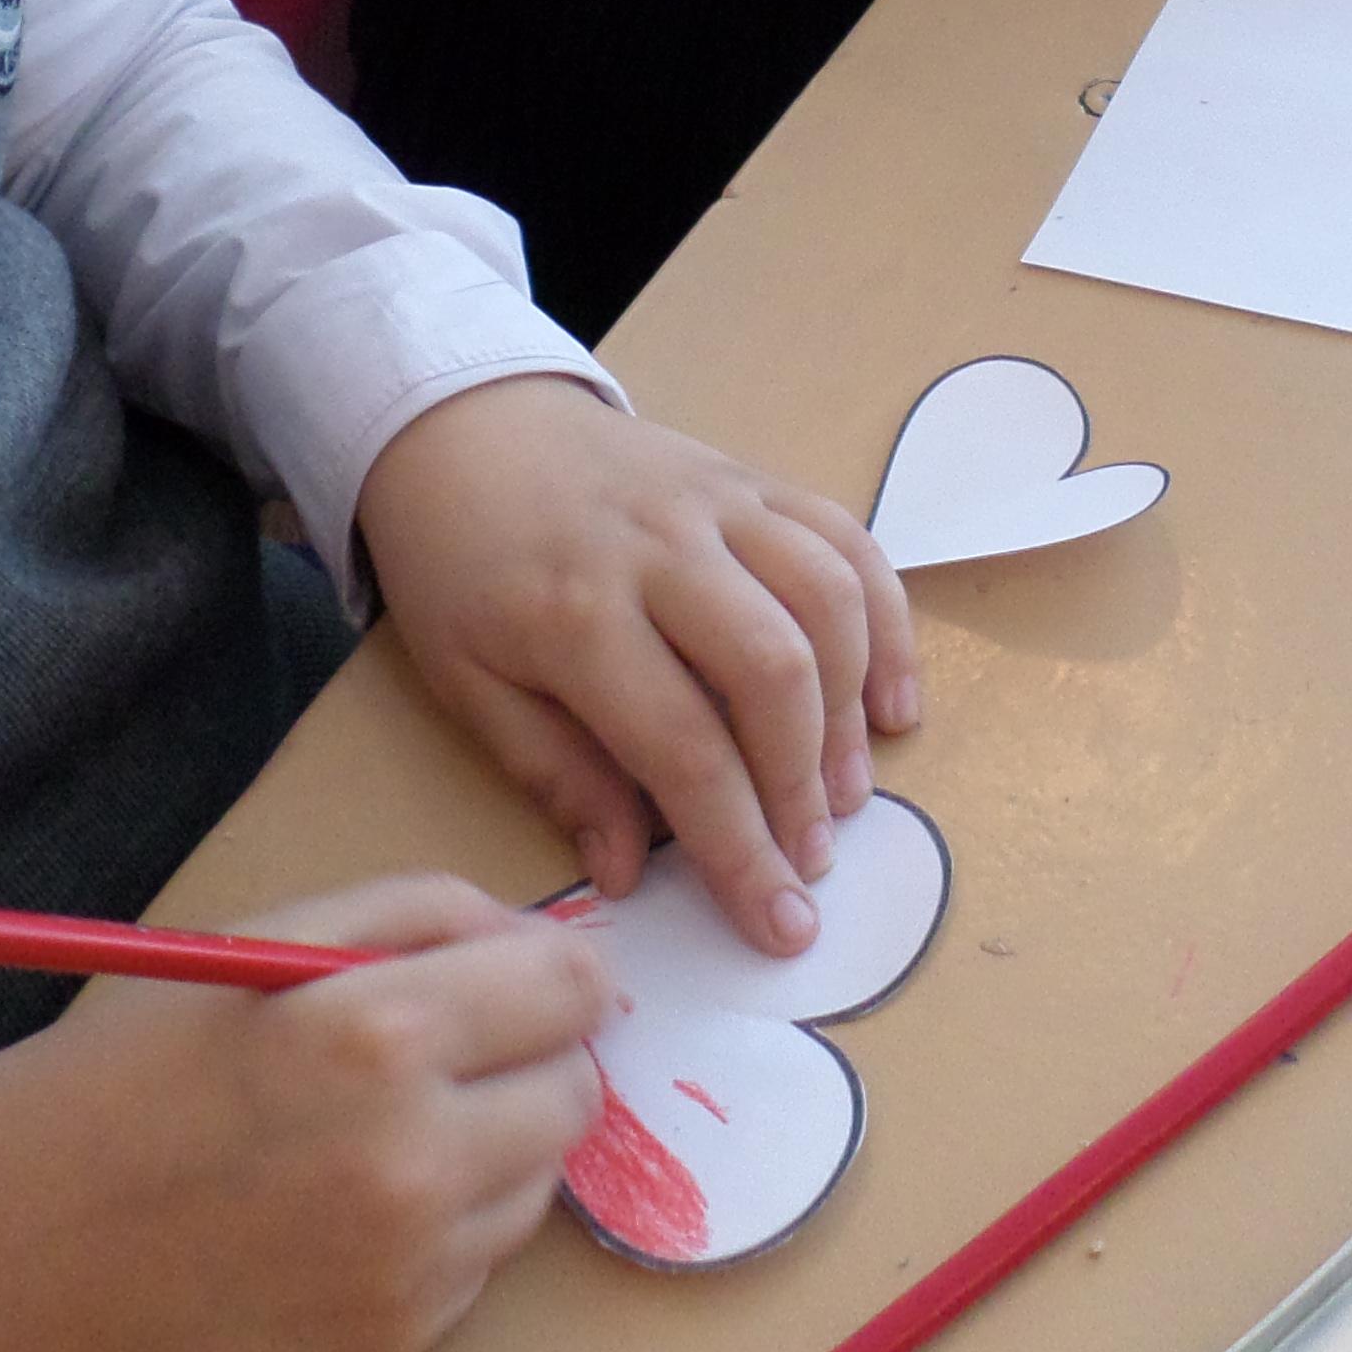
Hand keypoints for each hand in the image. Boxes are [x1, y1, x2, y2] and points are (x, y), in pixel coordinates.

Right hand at [0, 873, 607, 1351]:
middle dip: (529, 1063)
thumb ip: (427, 914)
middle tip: (441, 1060)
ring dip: (487, 1151)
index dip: (557, 975)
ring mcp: (406, 1270)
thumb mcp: (271, 932)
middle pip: (578, 1096)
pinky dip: (438, 1233)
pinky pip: (475, 1268)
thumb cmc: (142, 1059)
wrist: (29, 1235)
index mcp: (380, 1033)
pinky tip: (341, 1210)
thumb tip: (554, 944)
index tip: (527, 983)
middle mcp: (411, 1161)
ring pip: (536, 1186)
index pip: (574, 991)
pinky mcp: (392, 1348)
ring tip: (371, 1134)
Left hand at [355, 374, 920, 956]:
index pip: (683, 748)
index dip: (740, 846)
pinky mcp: (755, 480)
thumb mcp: (468, 684)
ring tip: (845, 795)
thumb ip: (554, 775)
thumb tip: (630, 874)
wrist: (466, 427)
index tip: (779, 924)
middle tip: (813, 863)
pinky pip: (848, 540)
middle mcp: (661, 551)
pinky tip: (891, 703)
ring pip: (827, 602)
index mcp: (576, 615)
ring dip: (851, 711)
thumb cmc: (460, 568)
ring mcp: (719, 504)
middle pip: (773, 672)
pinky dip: (887, 622)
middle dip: (805, 787)